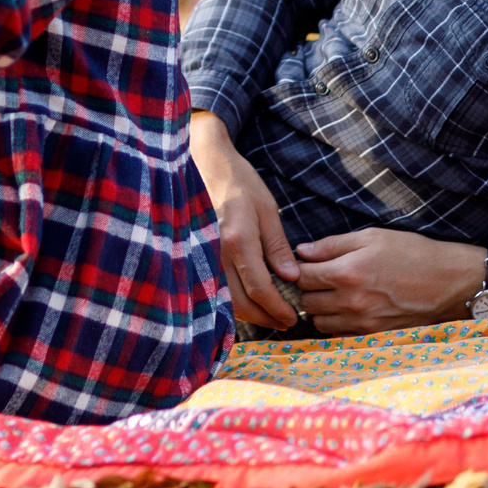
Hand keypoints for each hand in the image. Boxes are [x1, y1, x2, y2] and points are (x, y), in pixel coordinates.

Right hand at [189, 111, 301, 328]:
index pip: (259, 289)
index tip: (292, 317)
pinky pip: (212, 290)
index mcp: (238, 241)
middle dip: (265, 318)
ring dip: (248, 314)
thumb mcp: (267, 209)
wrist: (204, 164)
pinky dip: (230, 303)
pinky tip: (246, 303)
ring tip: (269, 315)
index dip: (277, 309)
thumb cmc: (239, 183)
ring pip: (223, 301)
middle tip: (285, 322)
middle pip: (240, 303)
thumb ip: (277, 247)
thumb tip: (291, 278)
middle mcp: (215, 254)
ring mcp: (201, 256)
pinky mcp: (195, 256)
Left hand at [291, 229, 487, 335]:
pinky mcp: (374, 336)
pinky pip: (340, 336)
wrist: (450, 283)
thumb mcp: (372, 237)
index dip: (298, 269)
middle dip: (308, 289)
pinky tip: (348, 310)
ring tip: (334, 294)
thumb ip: (333, 245)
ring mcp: (362, 323)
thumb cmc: (412, 254)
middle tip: (319, 278)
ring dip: (320, 309)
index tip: (304, 264)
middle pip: (307, 301)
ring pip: (319, 322)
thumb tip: (302, 252)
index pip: (302, 277)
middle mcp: (350, 302)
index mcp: (346, 273)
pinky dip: (337, 325)